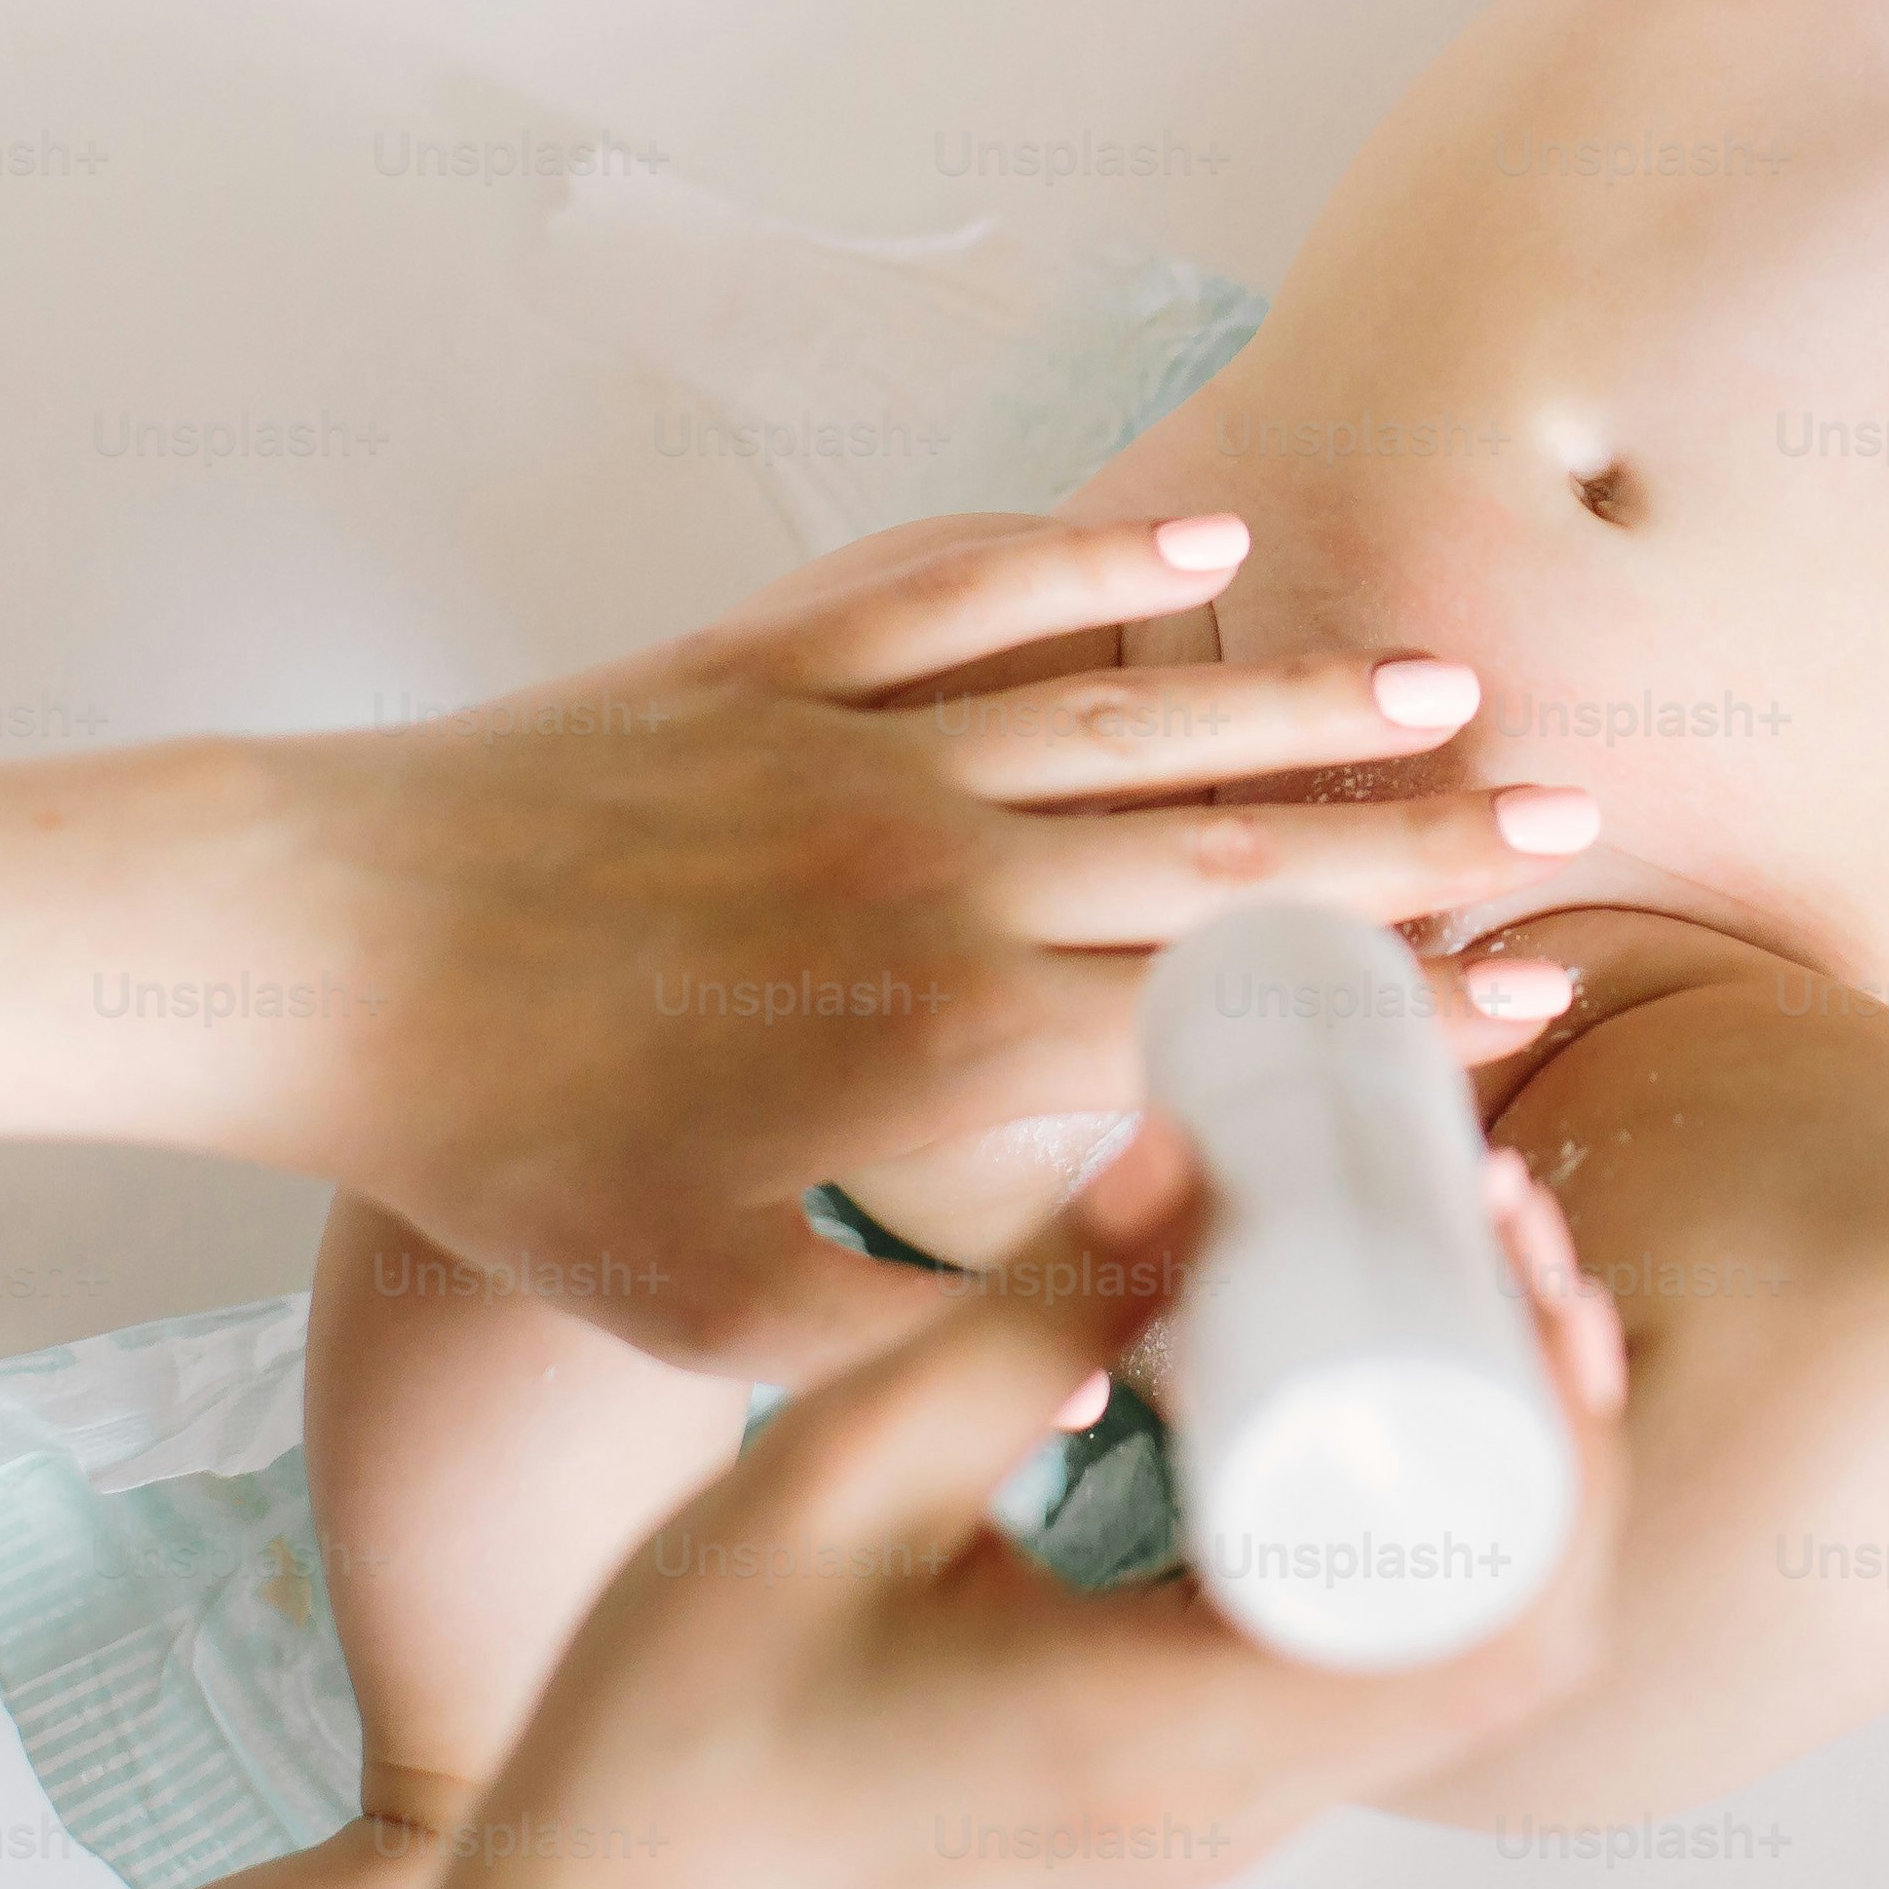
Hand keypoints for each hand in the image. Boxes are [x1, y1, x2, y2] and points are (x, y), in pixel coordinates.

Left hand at [246, 515, 1600, 1377]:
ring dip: (1304, 695)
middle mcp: (940, 867)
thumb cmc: (512, 1167)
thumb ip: (943, 1328)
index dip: (1400, 1007)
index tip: (1536, 988)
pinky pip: (967, 594)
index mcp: (947, 1041)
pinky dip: (1093, 566)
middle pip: (1233, 846)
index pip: (1235, 1019)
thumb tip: (1145, 1332)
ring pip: (1133, 707)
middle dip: (1421, 835)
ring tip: (1450, 680)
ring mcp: (859, 745)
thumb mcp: (726, 1320)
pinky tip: (1205, 556)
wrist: (314, 956)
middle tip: (1574, 815)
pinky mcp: (770, 660)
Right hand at [490, 1120, 1624, 1888]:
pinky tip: (1340, 1373)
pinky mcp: (1183, 1795)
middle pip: (1523, 1626)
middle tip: (1497, 1218)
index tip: (1524, 1248)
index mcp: (1186, 1734)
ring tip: (1440, 1261)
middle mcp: (1242, 1798)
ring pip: (1455, 1644)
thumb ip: (1026, 1313)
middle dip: (1557, 1410)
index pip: (1507, 1614)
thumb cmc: (688, 1728)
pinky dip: (1408, 1515)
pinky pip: (1362, 1656)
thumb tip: (1196, 1144)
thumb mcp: (843, 1472)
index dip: (1571, 1424)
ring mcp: (1222, 1815)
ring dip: (1492, 1457)